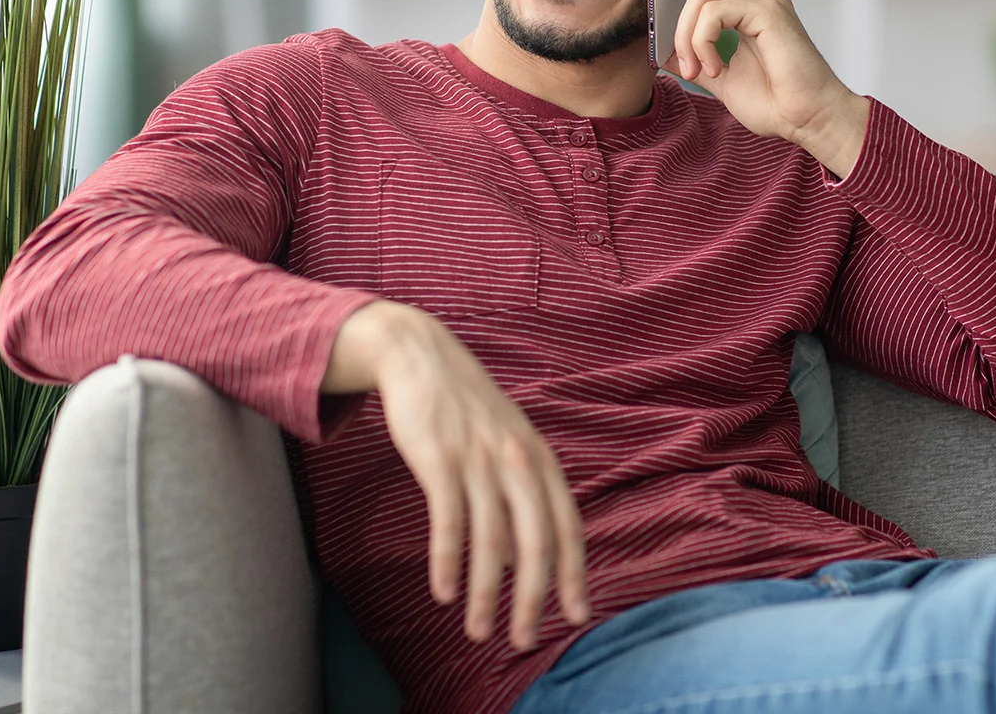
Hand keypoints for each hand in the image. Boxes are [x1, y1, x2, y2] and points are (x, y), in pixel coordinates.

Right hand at [324, 300, 589, 648]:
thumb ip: (520, 497)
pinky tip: (444, 594)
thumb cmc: (464, 408)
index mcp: (540, 458)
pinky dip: (447, 563)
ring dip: (486, 594)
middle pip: (535, 543)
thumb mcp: (506, 444)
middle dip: (532, 599)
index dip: (574, 575)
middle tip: (524, 640)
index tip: (576, 616)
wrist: (418, 355)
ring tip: (478, 631)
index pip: (568, 527)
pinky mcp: (439, 460)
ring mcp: (479, 459)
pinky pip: (448, 522)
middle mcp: (517, 460)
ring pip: (491, 542)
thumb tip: (523, 561)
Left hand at [635, 0, 871, 177]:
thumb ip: (695, 58)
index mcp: (749, 3)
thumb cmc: (775, 102)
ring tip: (696, 69)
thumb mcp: (720, 77)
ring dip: (684, 35)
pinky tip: (714, 68)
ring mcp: (766, 1)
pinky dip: (702, 41)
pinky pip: (715, 10)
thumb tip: (661, 50)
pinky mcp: (769, 13)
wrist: (809, 121)